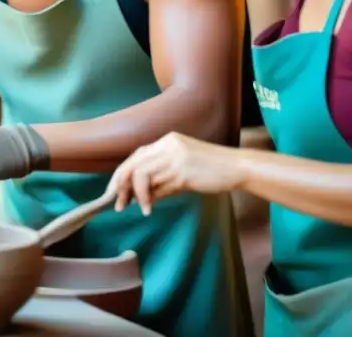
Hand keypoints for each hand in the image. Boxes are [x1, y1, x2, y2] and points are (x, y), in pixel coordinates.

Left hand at [112, 132, 244, 216]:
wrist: (237, 167)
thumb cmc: (212, 170)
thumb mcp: (183, 169)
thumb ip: (162, 178)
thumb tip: (140, 196)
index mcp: (167, 141)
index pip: (136, 156)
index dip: (122, 173)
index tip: (113, 190)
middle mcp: (168, 146)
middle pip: (134, 163)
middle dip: (120, 184)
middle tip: (115, 202)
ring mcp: (175, 159)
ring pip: (142, 174)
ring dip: (133, 194)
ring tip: (130, 207)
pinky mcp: (183, 173)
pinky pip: (158, 186)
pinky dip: (149, 198)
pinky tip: (148, 209)